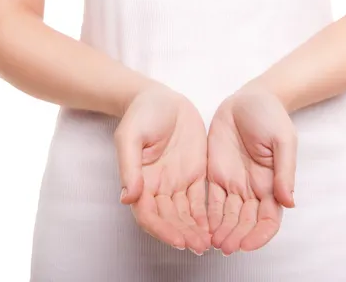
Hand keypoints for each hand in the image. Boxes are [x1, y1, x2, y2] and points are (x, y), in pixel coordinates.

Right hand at [115, 83, 210, 254]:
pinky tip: (217, 226)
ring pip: (186, 214)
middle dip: (183, 234)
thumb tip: (128, 196)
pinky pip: (201, 200)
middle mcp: (158, 187)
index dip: (162, 230)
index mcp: (141, 181)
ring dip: (196, 230)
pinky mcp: (194, 174)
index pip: (149, 215)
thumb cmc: (141, 114)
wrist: (161, 98)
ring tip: (211, 243)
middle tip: (200, 246)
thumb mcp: (130, 135)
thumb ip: (130, 166)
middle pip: (169, 219)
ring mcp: (177, 182)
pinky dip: (207, 215)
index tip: (178, 240)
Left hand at [206, 85, 297, 254]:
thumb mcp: (283, 140)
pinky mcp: (215, 174)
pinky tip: (199, 227)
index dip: (259, 235)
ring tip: (210, 243)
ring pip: (228, 217)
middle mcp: (253, 189)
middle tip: (224, 246)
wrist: (249, 98)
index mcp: (272, 183)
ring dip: (221, 231)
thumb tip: (289, 202)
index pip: (268, 219)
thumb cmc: (271, 116)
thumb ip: (285, 170)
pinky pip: (211, 201)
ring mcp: (233, 183)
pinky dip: (207, 217)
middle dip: (237, 237)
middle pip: (246, 223)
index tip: (247, 243)